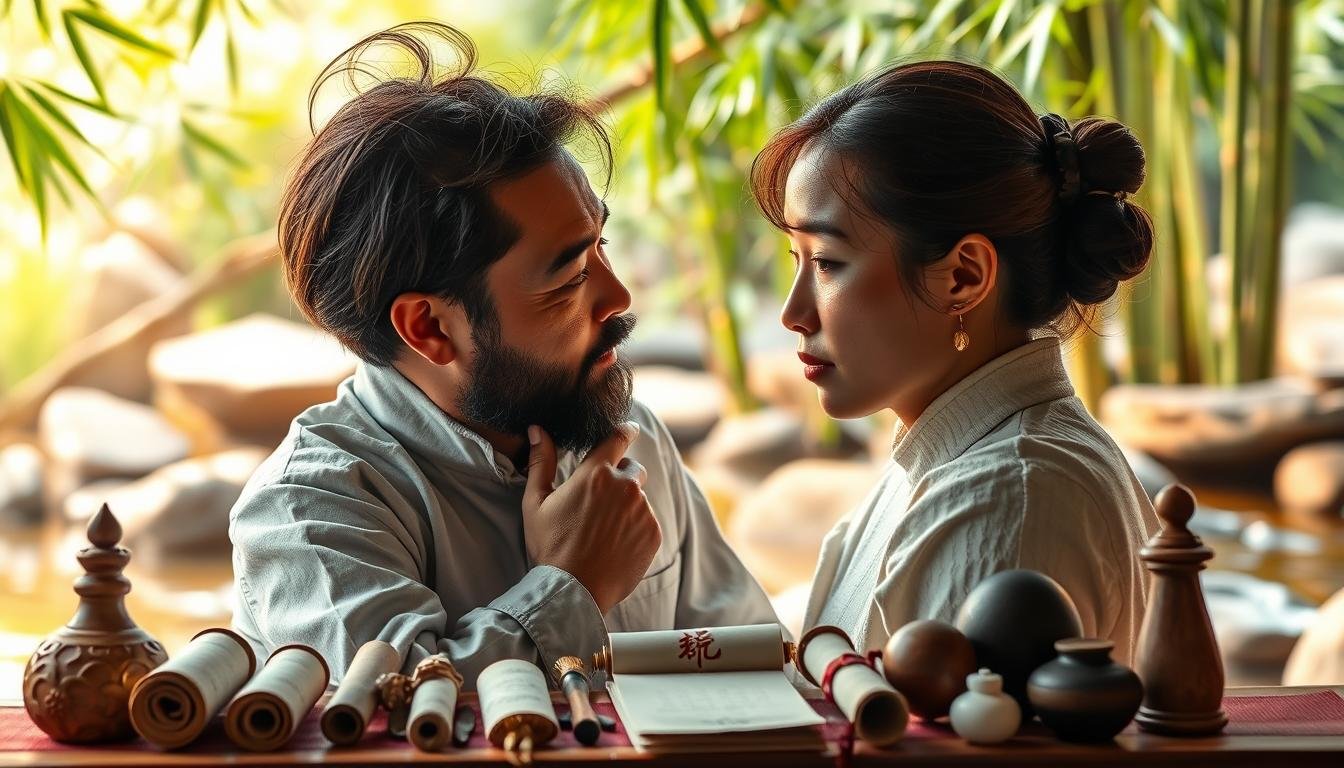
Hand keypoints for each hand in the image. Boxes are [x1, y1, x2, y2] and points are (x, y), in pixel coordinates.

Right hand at [522, 421, 661, 613]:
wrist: (574, 591)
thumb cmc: (550, 546)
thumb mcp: (536, 503)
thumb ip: (542, 462)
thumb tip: (538, 429)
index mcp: (596, 473)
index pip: (619, 437)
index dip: (625, 430)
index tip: (628, 429)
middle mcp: (625, 487)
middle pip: (632, 469)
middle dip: (621, 479)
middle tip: (601, 503)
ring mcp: (642, 511)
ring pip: (640, 498)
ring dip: (627, 506)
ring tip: (604, 530)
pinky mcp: (654, 533)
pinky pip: (648, 521)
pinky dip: (636, 528)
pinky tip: (615, 544)